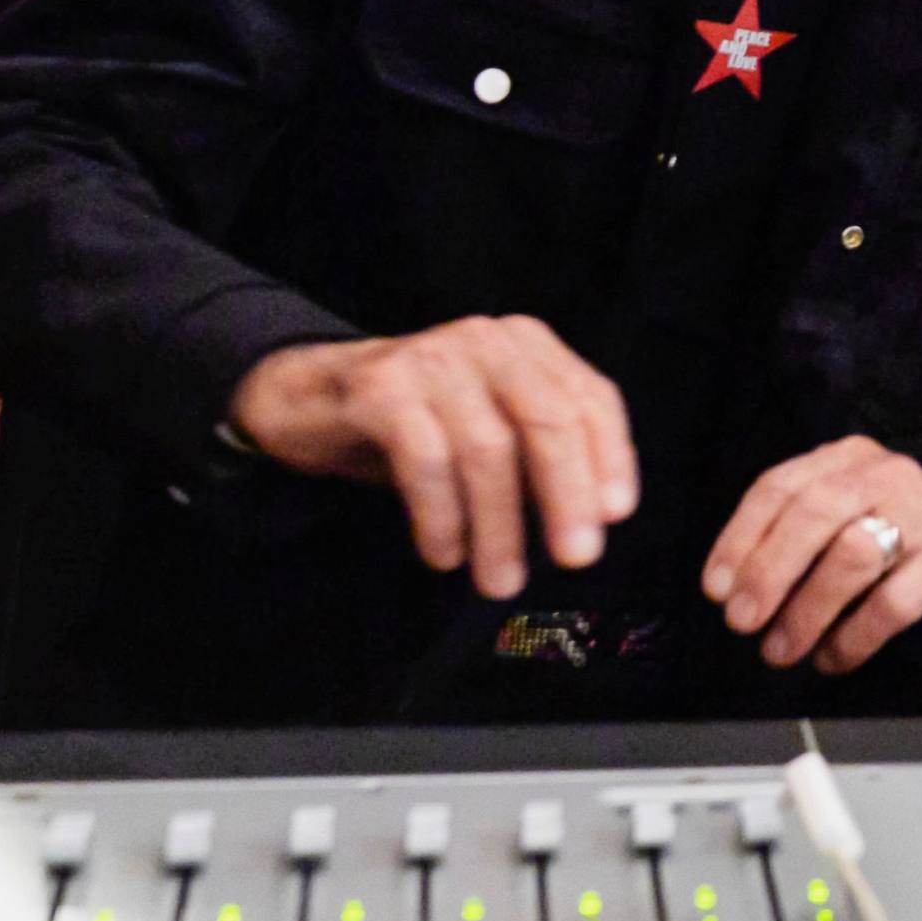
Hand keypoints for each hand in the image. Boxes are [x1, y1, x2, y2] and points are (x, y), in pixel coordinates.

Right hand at [229, 317, 637, 600]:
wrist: (305, 399)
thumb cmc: (414, 423)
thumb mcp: (486, 429)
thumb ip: (537, 458)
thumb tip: (589, 519)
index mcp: (527, 347)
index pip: (591, 398)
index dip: (611, 457)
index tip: (616, 515)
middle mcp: (486, 342)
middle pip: (548, 419)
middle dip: (568, 495)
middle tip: (575, 557)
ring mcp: (431, 359)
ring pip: (487, 447)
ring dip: (498, 525)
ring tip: (498, 579)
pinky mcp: (379, 387)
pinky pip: (425, 458)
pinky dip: (442, 515)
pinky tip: (444, 552)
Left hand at [699, 436, 921, 673]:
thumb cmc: (895, 543)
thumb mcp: (845, 520)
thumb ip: (793, 539)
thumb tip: (731, 589)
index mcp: (848, 459)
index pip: (780, 486)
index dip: (740, 538)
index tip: (716, 588)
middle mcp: (887, 475)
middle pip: (815, 512)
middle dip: (769, 571)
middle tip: (741, 621)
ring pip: (852, 555)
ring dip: (806, 611)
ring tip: (781, 649)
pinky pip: (892, 604)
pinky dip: (852, 638)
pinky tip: (833, 658)